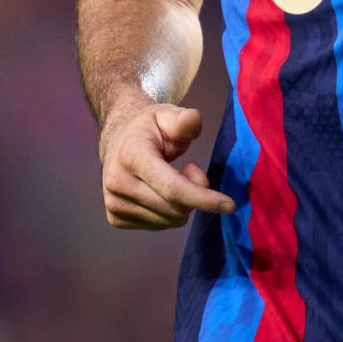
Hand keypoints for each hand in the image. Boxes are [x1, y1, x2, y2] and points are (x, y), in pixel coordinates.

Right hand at [98, 103, 233, 229]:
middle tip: (191, 170)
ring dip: (182, 204)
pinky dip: (169, 212)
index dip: (203, 198)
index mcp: (131, 156)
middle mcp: (117, 183)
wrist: (117, 140)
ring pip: (168, 221)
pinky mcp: (115, 219)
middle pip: (174, 208)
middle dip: (196, 195)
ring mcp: (113, 204)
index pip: (172, 188)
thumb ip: (184, 120)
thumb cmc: (148, 128)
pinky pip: (158, 226)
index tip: (229, 205)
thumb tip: (194, 120)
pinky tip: (161, 192)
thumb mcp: (168, 115)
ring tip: (173, 177)